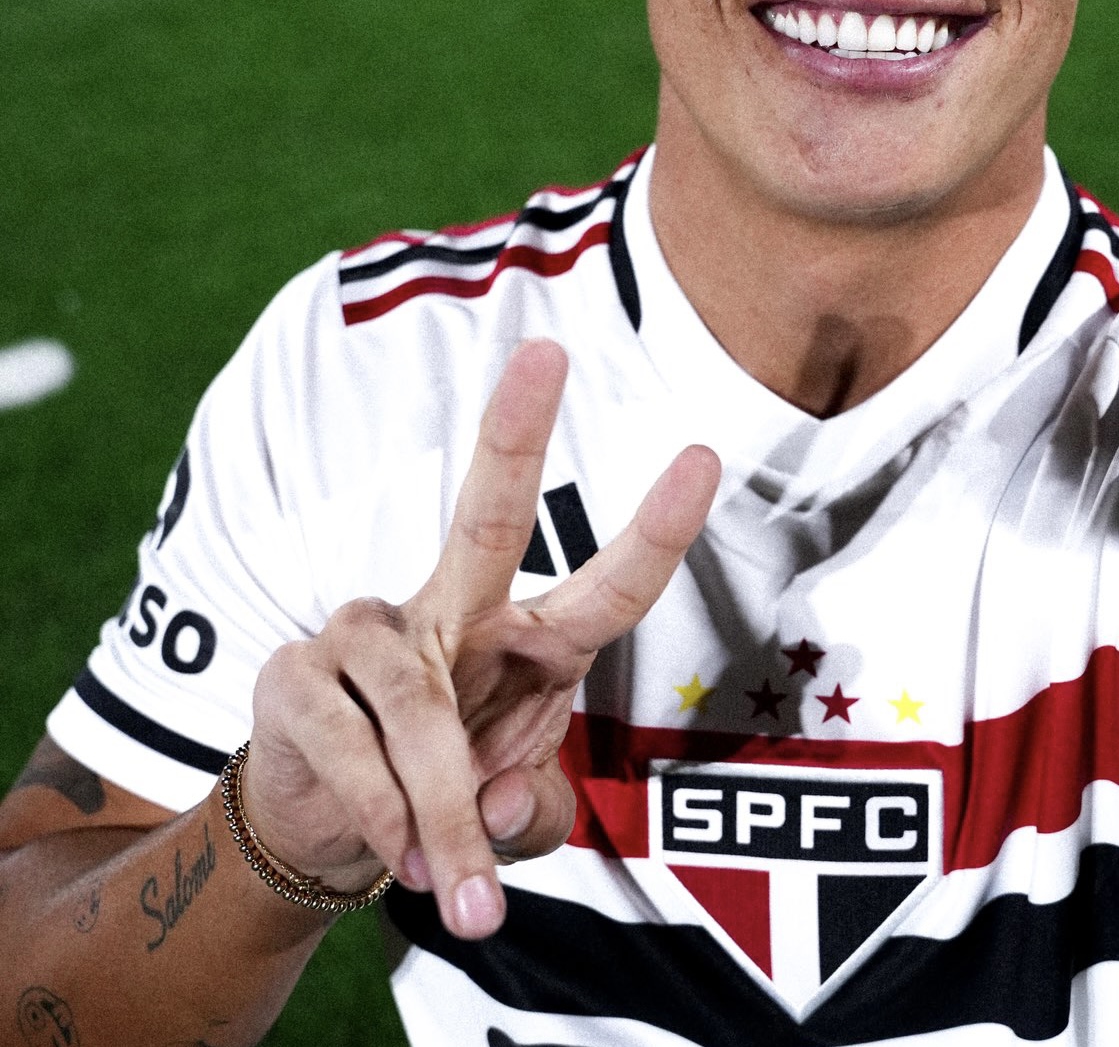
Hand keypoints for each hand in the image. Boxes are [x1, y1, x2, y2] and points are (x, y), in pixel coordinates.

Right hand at [241, 339, 719, 939]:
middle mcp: (452, 610)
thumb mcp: (506, 817)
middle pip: (486, 515)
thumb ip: (525, 815)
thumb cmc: (441, 795)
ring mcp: (367, 633)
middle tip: (547, 350)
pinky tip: (391, 853)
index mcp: (524, 639)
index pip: (603, 584)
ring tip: (455, 888)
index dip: (657, 528)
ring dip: (441, 814)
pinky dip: (382, 820)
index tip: (704, 456)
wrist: (324, 835)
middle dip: (516, 433)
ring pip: (420, 710)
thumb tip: (498, 804)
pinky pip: (353, 751)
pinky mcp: (294, 674)